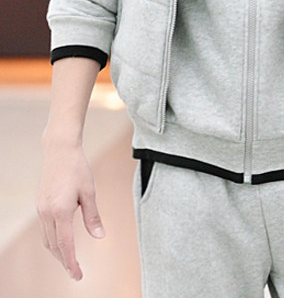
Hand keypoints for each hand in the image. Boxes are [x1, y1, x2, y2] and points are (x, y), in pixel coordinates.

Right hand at [37, 138, 104, 280]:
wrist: (60, 152)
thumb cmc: (78, 168)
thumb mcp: (89, 191)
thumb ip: (93, 216)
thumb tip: (100, 236)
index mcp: (61, 211)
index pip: (65, 245)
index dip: (71, 262)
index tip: (78, 275)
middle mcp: (47, 213)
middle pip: (54, 246)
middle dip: (64, 261)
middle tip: (76, 273)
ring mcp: (41, 210)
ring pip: (47, 240)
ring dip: (58, 252)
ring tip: (70, 261)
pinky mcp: (40, 206)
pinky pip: (45, 230)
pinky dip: (53, 240)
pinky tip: (61, 242)